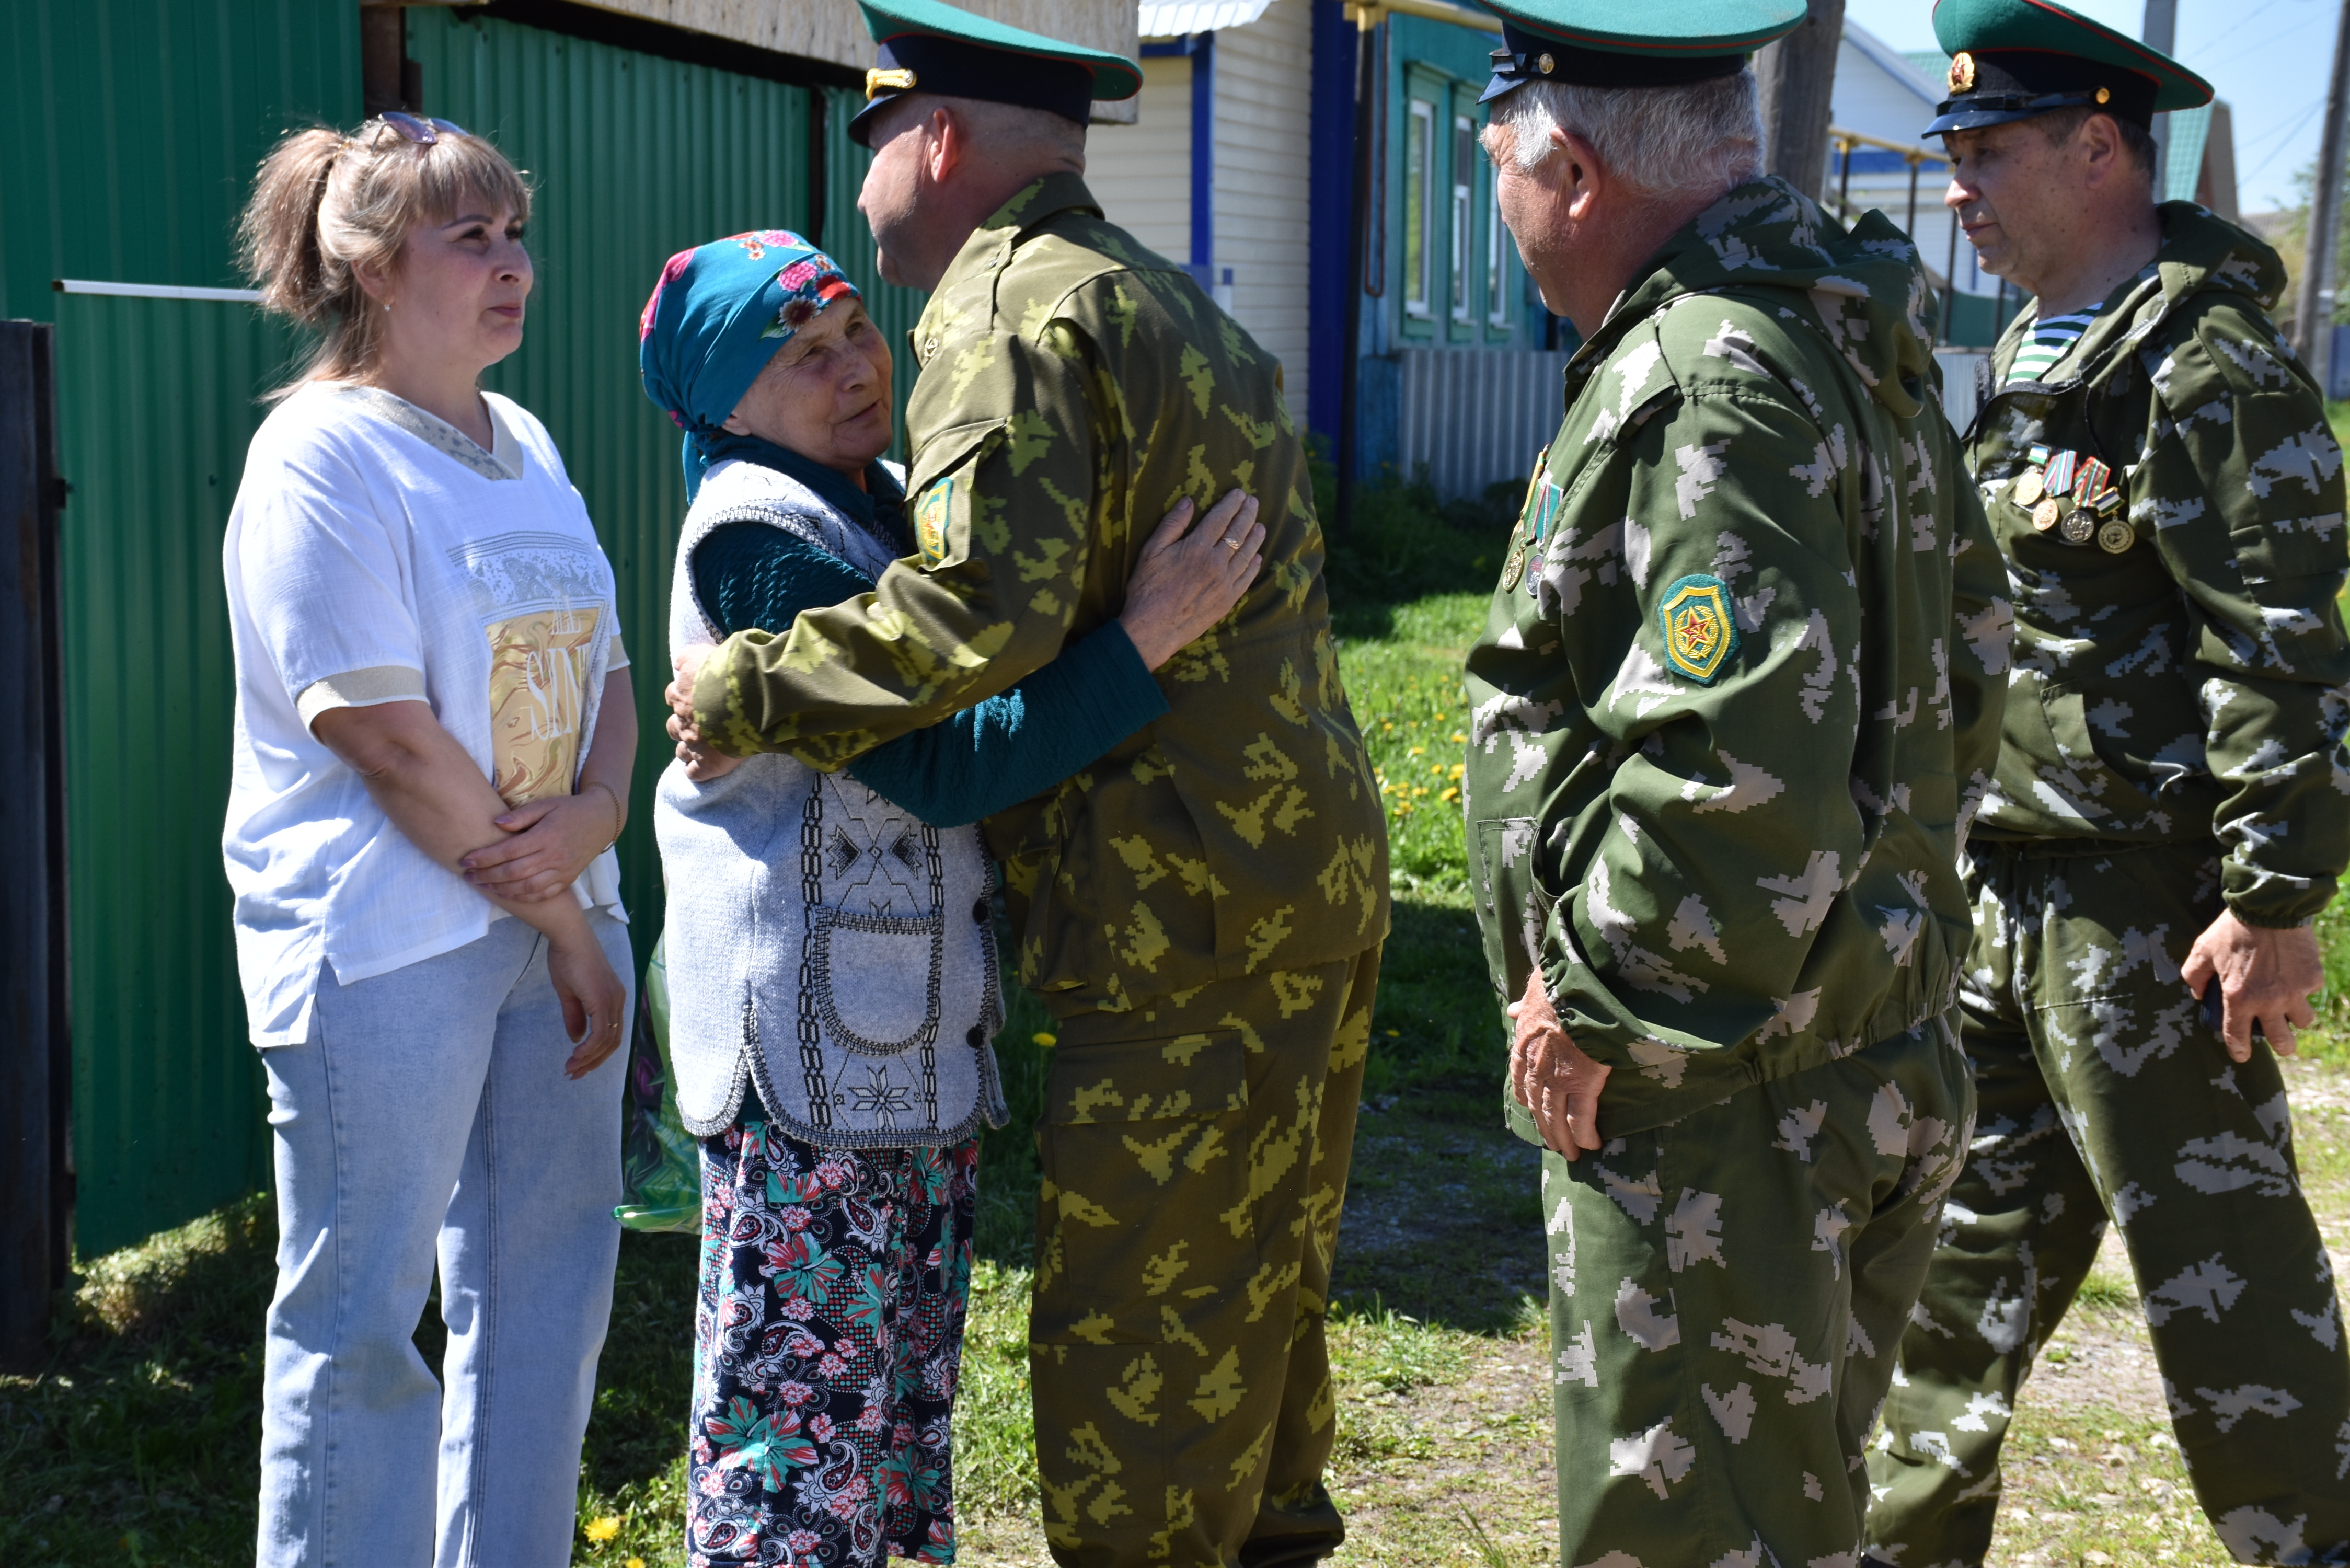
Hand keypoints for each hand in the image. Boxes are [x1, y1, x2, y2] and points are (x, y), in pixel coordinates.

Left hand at [460, 788, 618, 901]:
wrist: (602, 820)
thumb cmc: (570, 809)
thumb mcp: (546, 804)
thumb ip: (521, 815)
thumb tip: (495, 823)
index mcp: (546, 835)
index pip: (510, 850)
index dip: (486, 857)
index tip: (467, 859)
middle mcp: (554, 856)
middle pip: (514, 872)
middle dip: (487, 875)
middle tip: (468, 875)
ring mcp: (562, 870)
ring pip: (527, 887)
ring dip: (501, 889)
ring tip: (483, 885)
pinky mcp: (568, 879)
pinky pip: (544, 894)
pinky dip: (524, 897)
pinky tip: (507, 894)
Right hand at [545, 927, 627, 1078]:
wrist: (568, 937)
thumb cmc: (567, 959)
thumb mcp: (569, 993)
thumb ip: (575, 1016)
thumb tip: (576, 1039)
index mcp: (612, 998)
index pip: (611, 1033)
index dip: (596, 1053)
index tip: (577, 1064)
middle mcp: (618, 1000)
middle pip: (612, 1042)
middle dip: (593, 1062)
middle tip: (575, 1074)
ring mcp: (613, 1000)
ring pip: (607, 1041)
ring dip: (589, 1059)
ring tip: (571, 1069)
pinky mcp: (603, 999)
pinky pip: (601, 1033)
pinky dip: (588, 1049)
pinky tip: (575, 1056)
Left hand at [665, 647, 738, 779]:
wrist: (752, 695)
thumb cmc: (733, 670)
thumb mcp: (706, 651)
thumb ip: (691, 656)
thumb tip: (679, 662)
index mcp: (682, 691)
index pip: (673, 694)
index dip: (684, 696)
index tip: (698, 697)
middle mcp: (683, 717)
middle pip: (673, 725)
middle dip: (684, 725)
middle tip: (703, 724)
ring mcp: (694, 742)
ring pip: (681, 751)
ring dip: (690, 749)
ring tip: (706, 748)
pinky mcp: (708, 764)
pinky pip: (694, 773)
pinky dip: (698, 771)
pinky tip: (707, 767)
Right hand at [1117, 488, 1264, 668]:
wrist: (1154, 629)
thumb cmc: (1147, 589)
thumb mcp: (1151, 551)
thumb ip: (1172, 525)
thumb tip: (1188, 502)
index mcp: (1196, 547)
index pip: (1219, 519)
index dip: (1231, 504)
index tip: (1239, 494)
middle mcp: (1216, 563)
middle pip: (1237, 533)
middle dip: (1247, 515)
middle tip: (1254, 502)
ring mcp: (1225, 583)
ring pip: (1246, 554)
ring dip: (1255, 537)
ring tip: (1261, 526)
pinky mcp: (1228, 600)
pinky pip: (1246, 578)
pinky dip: (1254, 565)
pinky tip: (1257, 557)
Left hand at [1507, 967, 1609, 1158]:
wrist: (1577, 991)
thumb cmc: (1559, 987)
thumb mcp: (1534, 994)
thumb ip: (1525, 1006)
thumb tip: (1513, 1010)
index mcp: (1524, 1048)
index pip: (1520, 1081)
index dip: (1527, 1099)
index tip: (1532, 1109)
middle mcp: (1536, 1069)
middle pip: (1538, 1107)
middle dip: (1547, 1128)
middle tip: (1555, 1145)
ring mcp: (1557, 1079)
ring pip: (1557, 1118)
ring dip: (1564, 1139)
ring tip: (1572, 1154)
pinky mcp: (1582, 1084)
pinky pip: (1581, 1119)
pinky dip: (1585, 1135)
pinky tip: (1592, 1145)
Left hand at [2181, 908, 2321, 1061]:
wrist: (2269, 907)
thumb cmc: (2233, 929)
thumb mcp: (2203, 950)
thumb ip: (2194, 975)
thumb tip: (2198, 994)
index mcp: (2239, 998)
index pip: (2237, 1036)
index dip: (2238, 1050)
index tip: (2240, 1055)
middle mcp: (2269, 1001)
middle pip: (2282, 1041)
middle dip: (2281, 1046)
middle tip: (2279, 1042)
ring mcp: (2294, 992)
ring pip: (2303, 1022)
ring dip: (2296, 1019)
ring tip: (2289, 1011)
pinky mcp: (2312, 978)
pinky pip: (2310, 994)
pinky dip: (2303, 990)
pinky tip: (2293, 978)